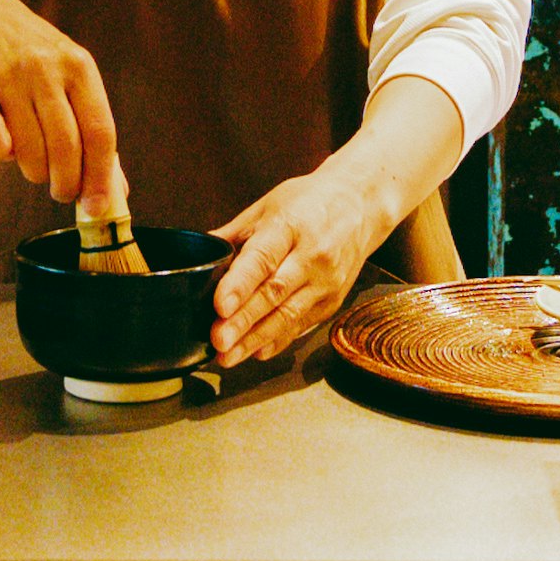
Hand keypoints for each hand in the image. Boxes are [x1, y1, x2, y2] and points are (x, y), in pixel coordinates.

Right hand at [0, 0, 123, 222]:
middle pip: (66, 146)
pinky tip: (3, 147)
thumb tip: (116, 191)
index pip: (100, 132)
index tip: (96, 208)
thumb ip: (92, 129)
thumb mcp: (70, 77)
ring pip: (28, 149)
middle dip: (66, 182)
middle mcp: (45, 68)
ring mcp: (8, 75)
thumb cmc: (31, 56)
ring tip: (33, 165)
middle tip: (61, 192)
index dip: (100, 177)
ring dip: (33, 171)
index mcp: (79, 67)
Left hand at [210, 161, 408, 366]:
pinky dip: (277, 341)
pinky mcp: (333, 301)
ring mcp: (326, 281)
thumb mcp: (267, 207)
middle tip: (218, 341)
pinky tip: (255, 352)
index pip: (262, 259)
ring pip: (288, 316)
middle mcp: (312, 256)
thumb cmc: (309, 203)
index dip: (240, 284)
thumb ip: (233, 235)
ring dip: (256, 339)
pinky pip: (301, 325)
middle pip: (274, 293)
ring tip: (228, 356)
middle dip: (243, 321)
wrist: (360, 205)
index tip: (219, 306)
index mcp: (290, 226)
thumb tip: (199, 258)